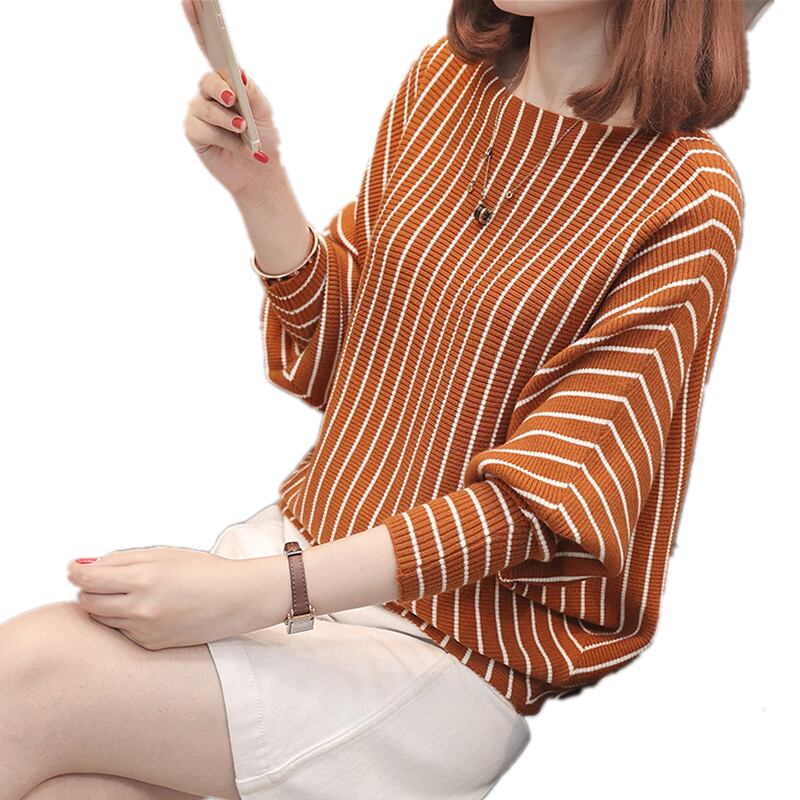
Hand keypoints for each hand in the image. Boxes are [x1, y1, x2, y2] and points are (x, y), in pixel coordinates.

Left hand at [67, 546, 275, 649]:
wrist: (238, 598)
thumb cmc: (203, 570)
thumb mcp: (164, 554)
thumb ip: (122, 560)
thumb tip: (83, 567)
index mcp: (144, 579)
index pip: (87, 580)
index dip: (75, 572)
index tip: (75, 568)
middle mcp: (141, 609)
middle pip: (88, 602)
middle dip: (91, 588)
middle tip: (106, 579)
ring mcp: (145, 631)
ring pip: (102, 618)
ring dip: (106, 604)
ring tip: (131, 592)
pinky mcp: (151, 645)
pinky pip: (122, 631)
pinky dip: (125, 619)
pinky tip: (149, 609)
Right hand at [181, 0, 281, 196]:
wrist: (260, 174)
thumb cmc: (263, 140)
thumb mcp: (265, 114)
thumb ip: (253, 93)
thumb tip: (240, 74)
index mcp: (228, 81)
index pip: (209, 46)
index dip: (198, 22)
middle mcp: (210, 93)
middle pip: (207, 79)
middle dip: (220, 89)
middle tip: (234, 98)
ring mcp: (199, 111)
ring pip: (207, 107)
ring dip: (229, 122)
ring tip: (243, 133)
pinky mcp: (194, 132)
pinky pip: (203, 129)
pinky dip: (223, 139)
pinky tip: (234, 147)